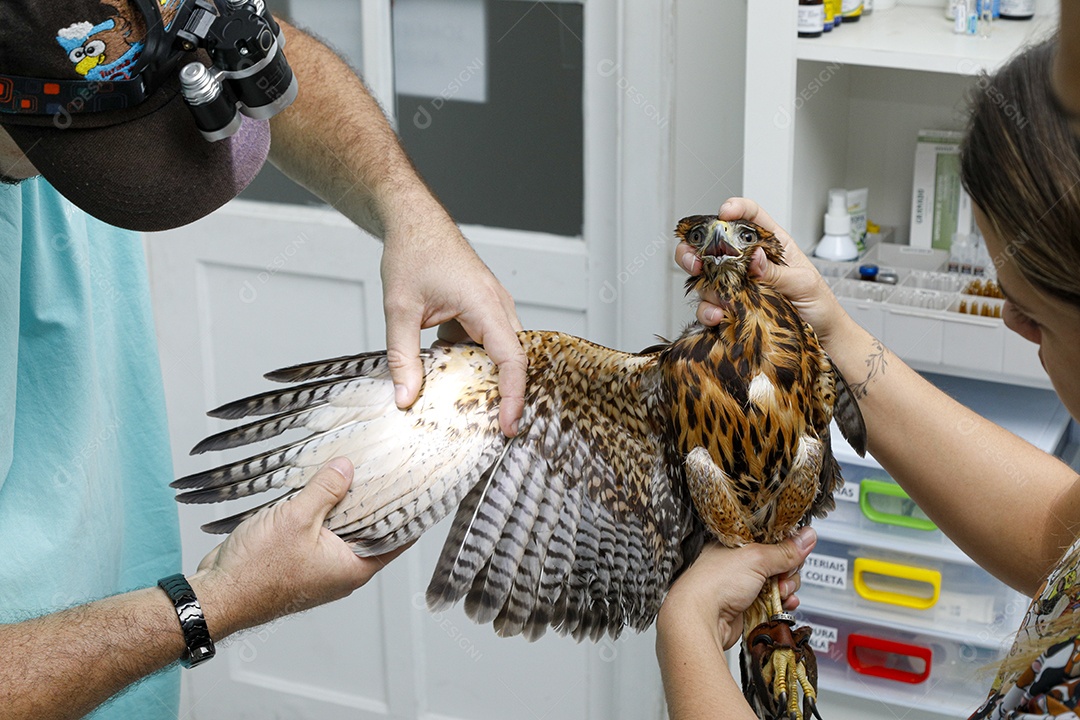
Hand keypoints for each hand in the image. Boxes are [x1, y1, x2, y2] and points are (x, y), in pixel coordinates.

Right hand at [190, 458, 406, 638]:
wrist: (216, 595)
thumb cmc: (256, 572)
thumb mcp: (297, 519)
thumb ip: (325, 490)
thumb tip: (347, 467)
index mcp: (353, 568)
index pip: (397, 538)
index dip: (409, 512)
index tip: (417, 486)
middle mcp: (341, 569)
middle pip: (370, 528)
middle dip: (374, 498)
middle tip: (383, 465)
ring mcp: (319, 564)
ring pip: (342, 526)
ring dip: (342, 500)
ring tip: (351, 466)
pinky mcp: (298, 557)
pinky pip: (318, 528)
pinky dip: (320, 507)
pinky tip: (317, 483)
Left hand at [380, 221, 525, 436]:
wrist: (413, 222)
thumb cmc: (412, 254)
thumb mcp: (399, 309)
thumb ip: (403, 357)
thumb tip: (406, 399)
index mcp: (485, 304)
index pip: (512, 358)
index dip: (513, 395)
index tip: (509, 424)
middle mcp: (498, 307)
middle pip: (513, 360)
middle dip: (505, 395)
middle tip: (489, 430)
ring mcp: (493, 308)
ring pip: (500, 353)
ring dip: (484, 377)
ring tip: (466, 407)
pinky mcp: (483, 311)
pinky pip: (486, 343)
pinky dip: (472, 362)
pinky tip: (447, 373)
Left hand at [657, 527, 816, 651]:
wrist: (700, 620)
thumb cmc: (713, 583)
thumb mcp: (756, 558)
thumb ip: (784, 551)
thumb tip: (807, 537)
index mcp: (734, 543)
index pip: (768, 538)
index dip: (785, 544)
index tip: (796, 549)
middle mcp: (737, 563)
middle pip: (777, 562)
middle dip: (788, 571)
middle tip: (784, 576)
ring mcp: (741, 585)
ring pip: (777, 583)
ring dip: (787, 589)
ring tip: (781, 592)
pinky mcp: (746, 606)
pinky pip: (773, 602)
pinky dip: (782, 604)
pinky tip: (784, 605)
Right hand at [675, 198, 846, 343]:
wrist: (822, 337)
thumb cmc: (819, 305)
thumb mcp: (804, 284)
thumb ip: (778, 271)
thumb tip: (754, 258)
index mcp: (771, 245)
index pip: (750, 216)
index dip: (735, 209)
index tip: (723, 213)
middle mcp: (748, 262)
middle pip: (713, 245)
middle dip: (696, 249)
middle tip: (695, 260)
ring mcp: (736, 285)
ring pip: (705, 277)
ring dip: (704, 287)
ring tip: (720, 299)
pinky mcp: (730, 309)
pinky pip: (708, 307)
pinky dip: (707, 311)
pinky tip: (718, 316)